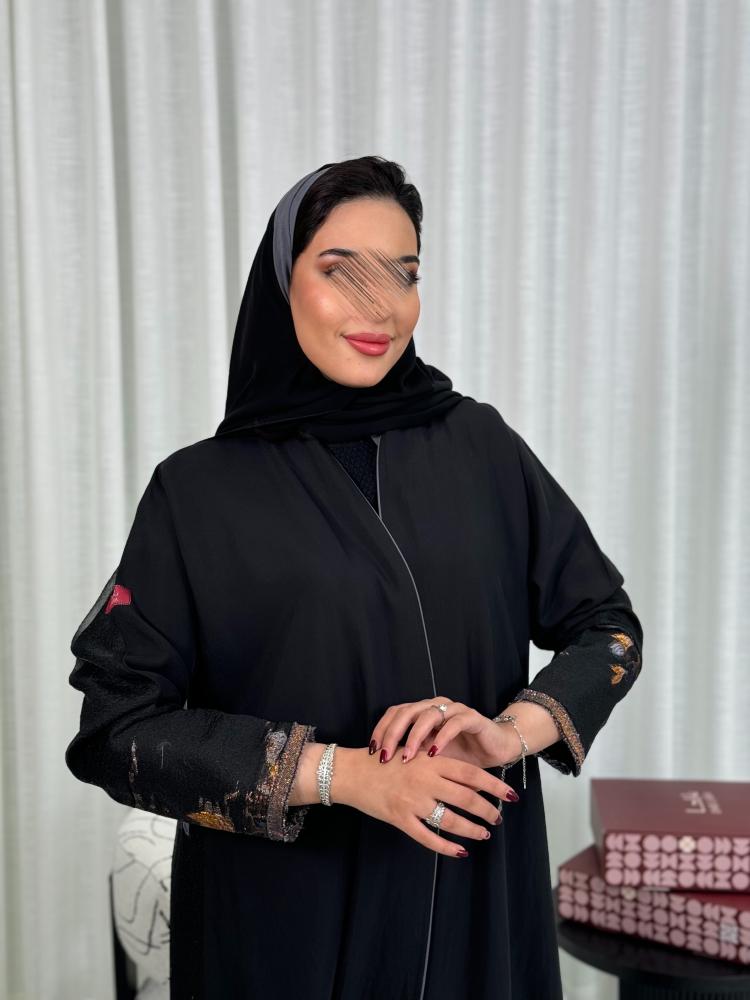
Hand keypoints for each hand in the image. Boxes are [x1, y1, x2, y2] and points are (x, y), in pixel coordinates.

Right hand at [332, 746, 510, 857]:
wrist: (352, 772)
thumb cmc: (385, 761)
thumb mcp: (413, 753)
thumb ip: (438, 762)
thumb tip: (469, 775)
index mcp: (430, 761)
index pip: (471, 774)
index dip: (494, 786)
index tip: (510, 795)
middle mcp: (425, 780)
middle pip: (466, 798)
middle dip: (487, 810)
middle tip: (497, 818)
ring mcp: (412, 801)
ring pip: (451, 820)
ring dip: (471, 829)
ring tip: (484, 834)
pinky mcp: (400, 818)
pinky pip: (428, 837)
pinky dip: (446, 847)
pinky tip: (459, 852)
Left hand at [369, 698, 518, 772]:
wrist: (495, 749)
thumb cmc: (461, 754)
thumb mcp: (430, 758)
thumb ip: (411, 756)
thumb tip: (381, 769)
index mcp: (422, 711)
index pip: (395, 713)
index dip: (382, 729)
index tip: (371, 751)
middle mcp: (435, 706)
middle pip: (407, 711)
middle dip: (393, 734)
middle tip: (384, 755)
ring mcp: (453, 709)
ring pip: (428, 714)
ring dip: (414, 736)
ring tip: (406, 756)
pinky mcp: (472, 717)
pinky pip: (454, 722)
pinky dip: (442, 737)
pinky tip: (433, 753)